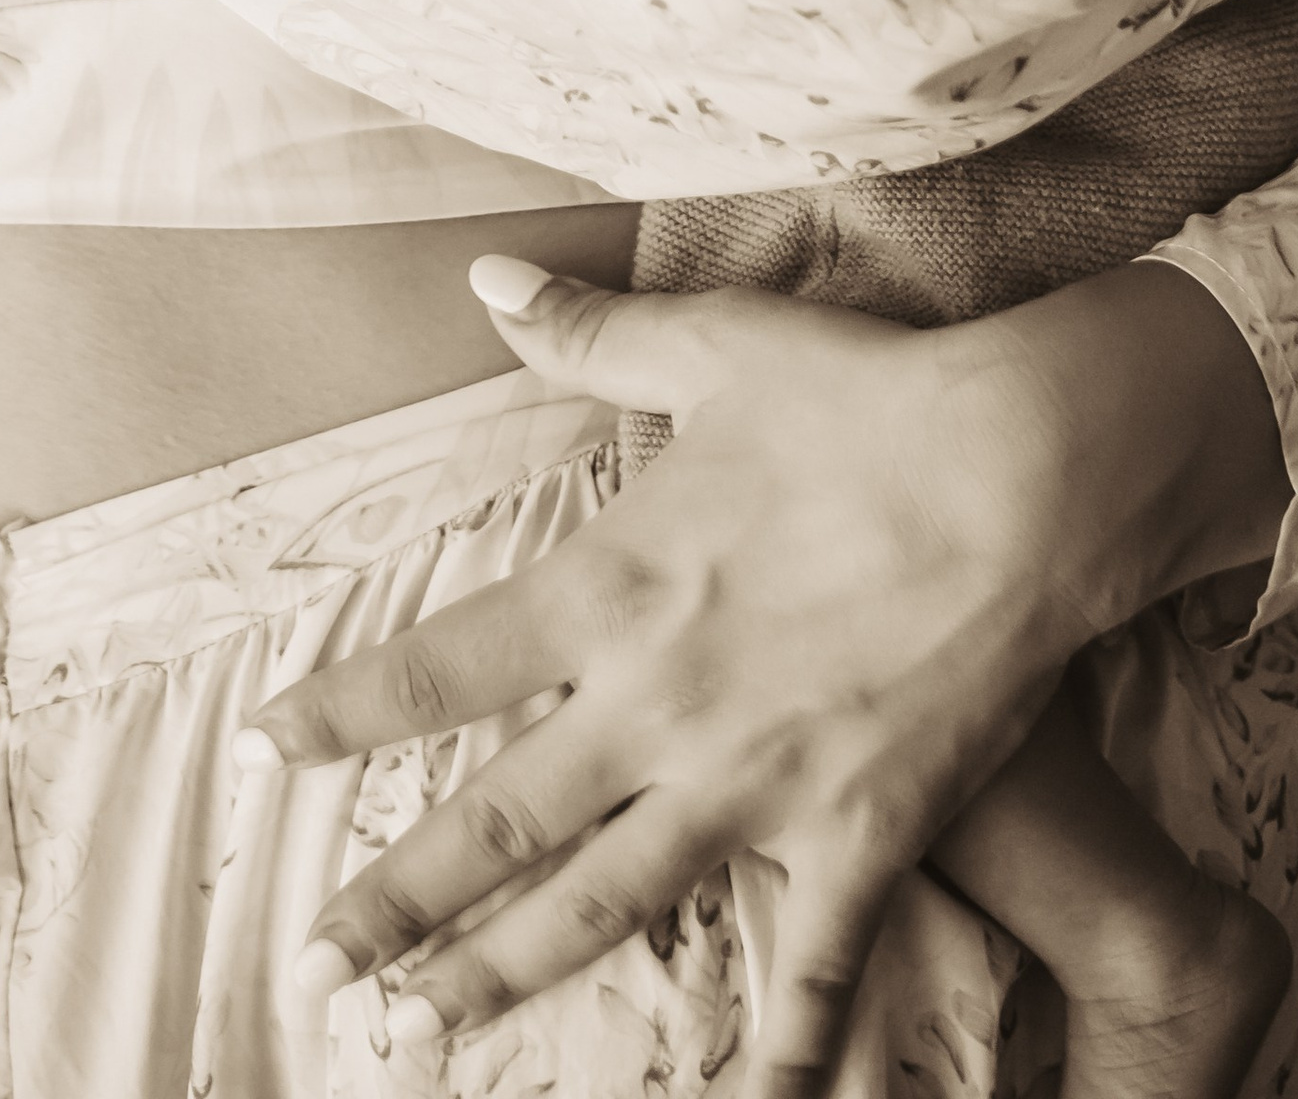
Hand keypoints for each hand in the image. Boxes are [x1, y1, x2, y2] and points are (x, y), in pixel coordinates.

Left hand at [241, 256, 1285, 1097]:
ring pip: (599, 907)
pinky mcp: (857, 829)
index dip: (344, 710)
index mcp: (611, 584)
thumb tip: (485, 275)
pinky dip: (778, 1060)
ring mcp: (754, 781)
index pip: (440, 664)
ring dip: (500, 979)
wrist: (1030, 468)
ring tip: (417, 1039)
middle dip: (392, 906)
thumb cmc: (868, 396)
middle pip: (494, 825)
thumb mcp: (716, 342)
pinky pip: (811, 970)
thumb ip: (589, 330)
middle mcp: (657, 701)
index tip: (267, 747)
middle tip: (310, 974)